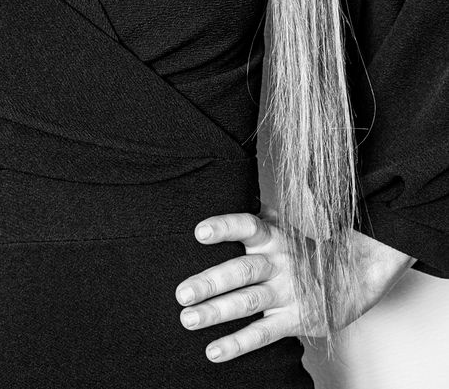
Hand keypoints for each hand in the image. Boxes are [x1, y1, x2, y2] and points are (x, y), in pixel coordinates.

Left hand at [174, 205, 410, 363]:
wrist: (359, 275)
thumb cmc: (308, 249)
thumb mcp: (287, 225)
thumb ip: (259, 214)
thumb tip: (226, 190)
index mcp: (275, 237)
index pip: (248, 226)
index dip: (224, 227)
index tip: (199, 232)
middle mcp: (279, 264)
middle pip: (242, 271)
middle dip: (210, 283)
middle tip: (181, 293)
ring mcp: (287, 293)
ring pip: (248, 303)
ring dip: (216, 312)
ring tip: (188, 319)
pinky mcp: (294, 320)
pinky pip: (263, 334)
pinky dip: (237, 344)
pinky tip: (213, 350)